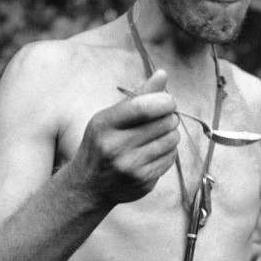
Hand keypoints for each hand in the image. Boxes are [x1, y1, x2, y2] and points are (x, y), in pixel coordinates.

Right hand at [68, 70, 179, 205]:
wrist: (89, 186)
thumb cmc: (102, 143)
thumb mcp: (110, 117)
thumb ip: (138, 96)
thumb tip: (163, 74)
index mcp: (104, 125)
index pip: (142, 108)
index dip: (164, 101)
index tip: (169, 101)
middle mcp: (115, 147)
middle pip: (162, 123)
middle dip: (170, 117)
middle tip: (164, 118)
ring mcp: (130, 167)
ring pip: (171, 140)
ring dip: (171, 134)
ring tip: (159, 134)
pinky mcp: (143, 182)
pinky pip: (171, 158)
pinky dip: (169, 151)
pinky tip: (155, 151)